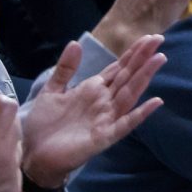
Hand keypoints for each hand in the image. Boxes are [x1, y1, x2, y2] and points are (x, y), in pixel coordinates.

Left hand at [18, 36, 163, 190]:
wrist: (33, 154)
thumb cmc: (43, 125)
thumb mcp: (52, 90)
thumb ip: (65, 69)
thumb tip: (76, 43)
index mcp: (93, 89)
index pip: (118, 68)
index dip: (133, 53)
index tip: (149, 38)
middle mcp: (104, 102)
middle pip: (127, 76)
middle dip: (142, 58)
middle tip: (159, 39)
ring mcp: (106, 118)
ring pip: (130, 94)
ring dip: (144, 77)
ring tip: (158, 59)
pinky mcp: (104, 136)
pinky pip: (125, 124)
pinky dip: (140, 114)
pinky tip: (155, 102)